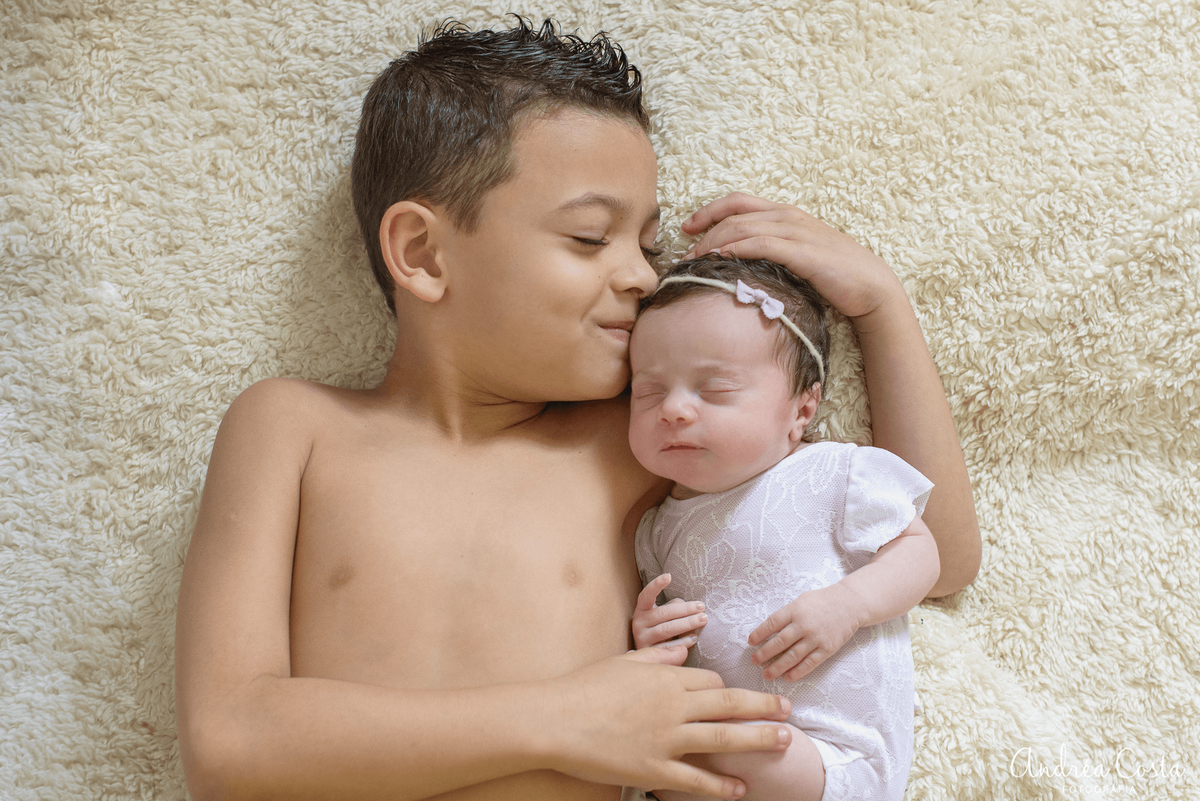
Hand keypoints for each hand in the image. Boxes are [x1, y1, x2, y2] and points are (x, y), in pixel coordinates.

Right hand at [546, 651, 793, 798]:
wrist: (554, 720)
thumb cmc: (583, 688)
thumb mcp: (622, 663)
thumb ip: (656, 657)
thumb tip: (681, 652)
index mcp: (665, 678)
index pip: (710, 681)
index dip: (727, 690)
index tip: (738, 698)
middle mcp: (672, 706)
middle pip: (729, 704)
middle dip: (763, 707)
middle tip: (789, 709)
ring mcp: (665, 739)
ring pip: (722, 738)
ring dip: (757, 740)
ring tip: (784, 741)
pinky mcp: (654, 769)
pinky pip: (695, 780)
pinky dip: (721, 785)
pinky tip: (741, 788)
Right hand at [632, 574, 707, 650]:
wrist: (648, 657)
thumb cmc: (660, 629)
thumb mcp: (662, 616)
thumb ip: (672, 607)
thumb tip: (685, 605)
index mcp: (641, 610)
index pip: (646, 595)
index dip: (656, 585)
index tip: (669, 576)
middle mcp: (639, 623)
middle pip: (664, 613)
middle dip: (685, 609)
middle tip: (702, 607)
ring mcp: (643, 639)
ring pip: (667, 629)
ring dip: (687, 623)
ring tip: (703, 619)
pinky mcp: (651, 654)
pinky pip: (669, 647)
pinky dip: (683, 641)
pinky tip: (694, 637)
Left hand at [681, 193, 904, 325]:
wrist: (870, 286)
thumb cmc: (834, 275)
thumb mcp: (798, 257)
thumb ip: (773, 252)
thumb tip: (741, 264)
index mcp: (786, 214)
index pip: (738, 201)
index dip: (708, 211)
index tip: (686, 227)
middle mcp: (788, 216)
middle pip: (734, 215)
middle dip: (703, 233)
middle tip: (683, 255)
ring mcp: (795, 231)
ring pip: (742, 228)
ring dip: (713, 244)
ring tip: (693, 262)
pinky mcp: (801, 251)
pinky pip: (759, 244)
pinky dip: (735, 250)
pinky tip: (718, 262)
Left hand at [748, 583, 863, 681]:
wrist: (850, 604)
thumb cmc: (822, 601)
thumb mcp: (801, 601)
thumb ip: (787, 614)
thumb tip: (768, 630)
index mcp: (795, 610)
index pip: (772, 623)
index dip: (759, 634)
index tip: (750, 642)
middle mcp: (804, 625)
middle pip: (779, 643)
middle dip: (764, 654)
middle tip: (754, 661)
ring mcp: (816, 638)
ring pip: (792, 656)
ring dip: (777, 667)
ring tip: (766, 674)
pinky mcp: (827, 649)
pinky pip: (809, 664)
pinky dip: (797, 672)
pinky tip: (787, 677)